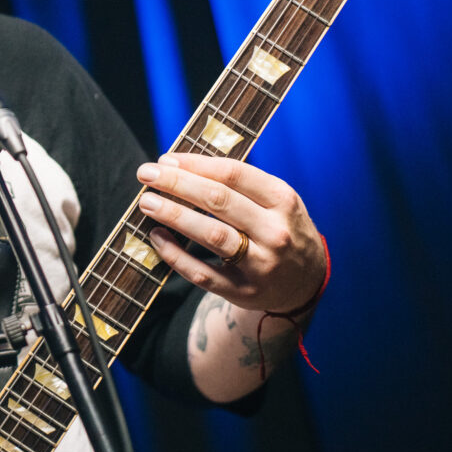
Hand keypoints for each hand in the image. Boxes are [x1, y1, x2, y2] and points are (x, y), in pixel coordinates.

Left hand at [135, 152, 325, 313]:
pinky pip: (202, 273)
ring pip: (211, 235)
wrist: (306, 281)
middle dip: (177, 184)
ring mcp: (261, 264)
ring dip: (174, 215)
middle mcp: (275, 232)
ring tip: (147, 202)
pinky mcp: (243, 291)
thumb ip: (237, 183)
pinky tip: (157, 237)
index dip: (195, 165)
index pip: (234, 174)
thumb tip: (177, 165)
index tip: (165, 160)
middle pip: (219, 201)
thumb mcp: (274, 200)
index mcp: (283, 200)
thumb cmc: (278, 226)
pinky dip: (175, 254)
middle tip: (146, 174)